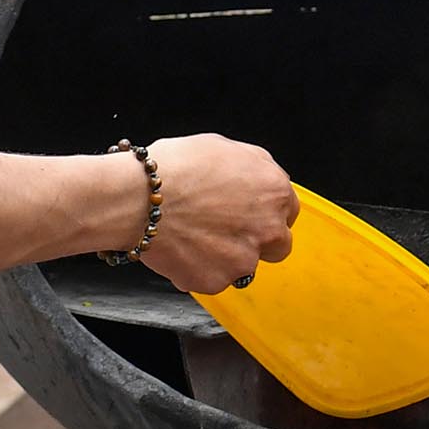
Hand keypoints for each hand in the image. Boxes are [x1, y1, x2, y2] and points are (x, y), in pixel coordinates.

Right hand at [138, 134, 296, 293]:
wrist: (140, 198)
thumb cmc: (175, 167)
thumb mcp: (222, 147)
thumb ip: (251, 167)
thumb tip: (256, 178)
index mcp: (275, 191)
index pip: (288, 210)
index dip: (267, 211)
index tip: (250, 213)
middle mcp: (269, 228)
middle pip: (278, 245)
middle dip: (257, 240)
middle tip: (226, 230)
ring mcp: (245, 259)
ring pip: (243, 266)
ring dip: (225, 256)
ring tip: (194, 236)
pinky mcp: (218, 281)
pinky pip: (213, 279)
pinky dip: (199, 268)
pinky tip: (180, 248)